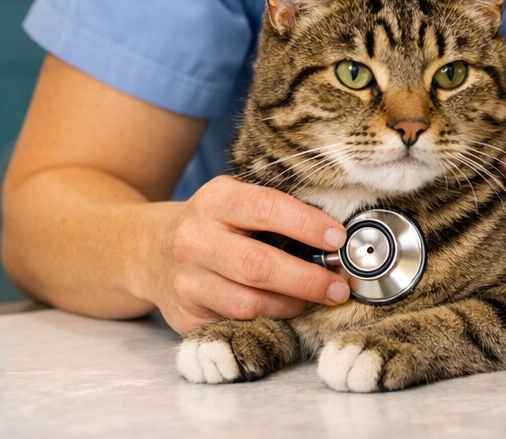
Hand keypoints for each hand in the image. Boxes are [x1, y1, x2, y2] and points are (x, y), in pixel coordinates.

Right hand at [146, 175, 351, 334]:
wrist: (149, 249)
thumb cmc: (214, 221)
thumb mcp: (236, 198)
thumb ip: (276, 209)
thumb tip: (334, 235)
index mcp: (214, 200)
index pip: (266, 208)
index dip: (306, 224)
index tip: (338, 238)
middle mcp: (194, 240)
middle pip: (258, 266)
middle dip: (307, 279)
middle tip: (339, 284)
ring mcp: (185, 282)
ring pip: (249, 304)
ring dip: (293, 304)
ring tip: (319, 297)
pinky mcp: (185, 318)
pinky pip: (236, 325)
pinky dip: (269, 319)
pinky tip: (287, 310)